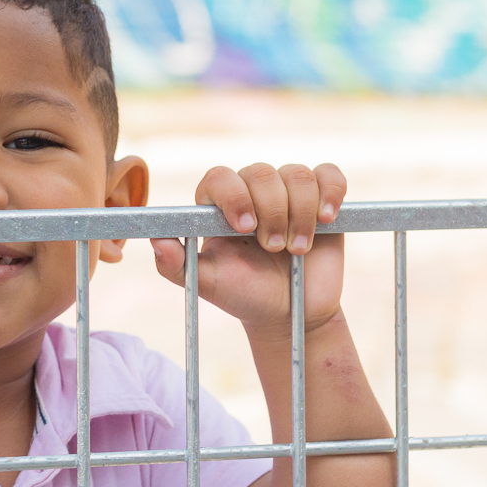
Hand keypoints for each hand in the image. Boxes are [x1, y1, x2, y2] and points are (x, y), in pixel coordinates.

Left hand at [151, 163, 346, 338]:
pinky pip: (329, 175)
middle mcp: (251, 191)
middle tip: (272, 248)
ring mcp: (288, 192)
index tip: (244, 227)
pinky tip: (326, 218)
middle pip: (260, 173)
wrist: (290, 313)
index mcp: (218, 205)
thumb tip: (156, 241)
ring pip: (296, 175)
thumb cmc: (243, 293)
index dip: (233, 196)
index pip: (220, 178)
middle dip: (270, 211)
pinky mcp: (323, 198)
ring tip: (297, 249)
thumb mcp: (207, 284)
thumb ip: (175, 265)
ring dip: (299, 213)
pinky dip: (330, 191)